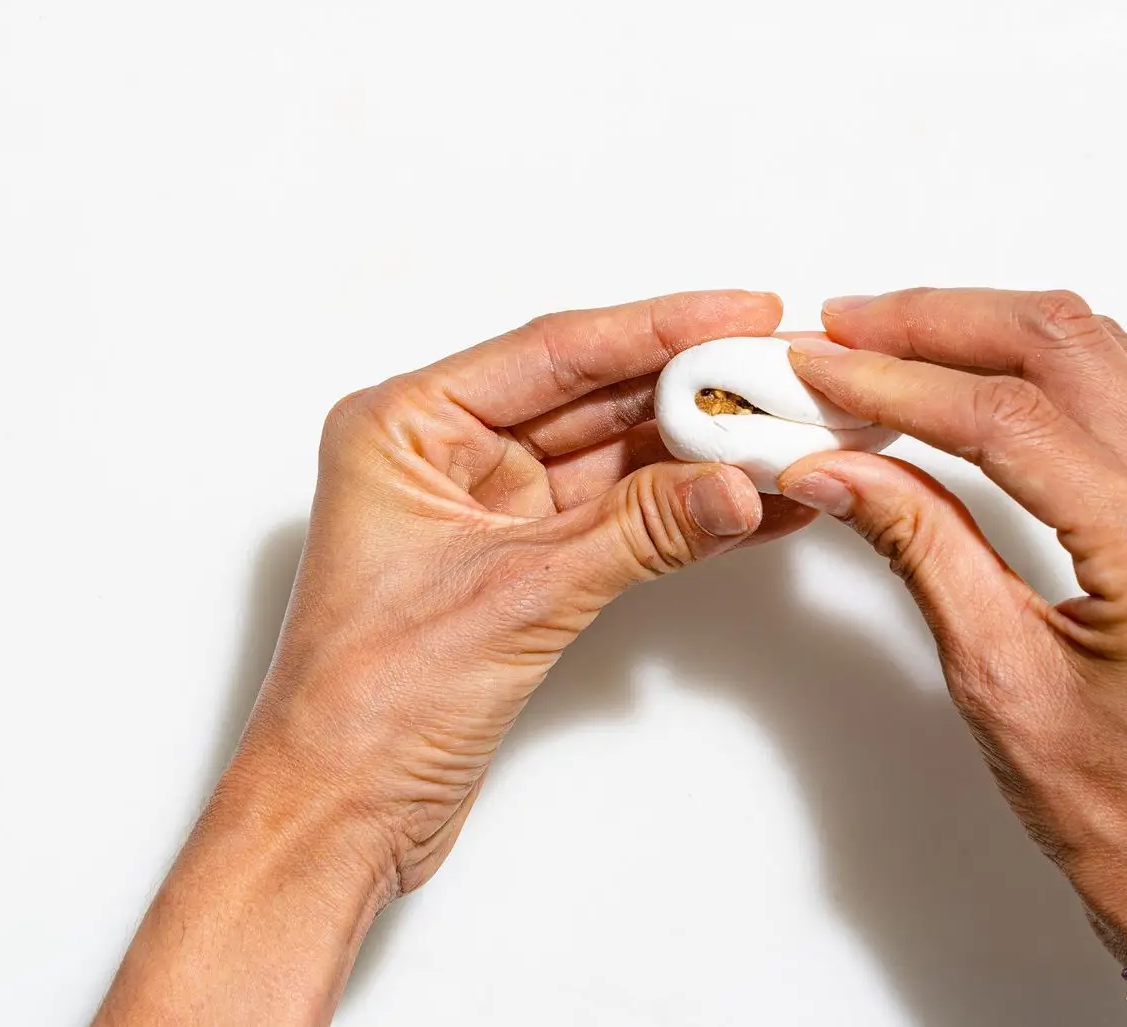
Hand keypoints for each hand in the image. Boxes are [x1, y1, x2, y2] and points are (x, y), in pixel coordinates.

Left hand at [96, 290, 812, 1025]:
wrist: (340, 816)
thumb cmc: (363, 707)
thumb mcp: (516, 599)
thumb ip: (639, 534)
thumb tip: (737, 486)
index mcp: (407, 426)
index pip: (556, 352)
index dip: (660, 328)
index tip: (742, 311)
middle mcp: (446, 455)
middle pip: (594, 397)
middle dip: (695, 388)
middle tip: (783, 370)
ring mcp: (489, 510)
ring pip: (616, 458)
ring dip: (701, 452)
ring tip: (786, 433)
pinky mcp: (524, 564)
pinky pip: (619, 518)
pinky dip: (682, 513)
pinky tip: (749, 503)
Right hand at [778, 289, 1126, 1022]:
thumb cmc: (1123, 809)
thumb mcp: (996, 679)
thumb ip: (919, 547)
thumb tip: (834, 467)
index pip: (1008, 419)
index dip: (897, 384)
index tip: (819, 370)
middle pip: (1061, 346)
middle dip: (938, 323)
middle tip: (842, 329)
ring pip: (1095, 351)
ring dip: (985, 329)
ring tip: (888, 339)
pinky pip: (1117, 390)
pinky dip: (1031, 365)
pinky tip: (965, 376)